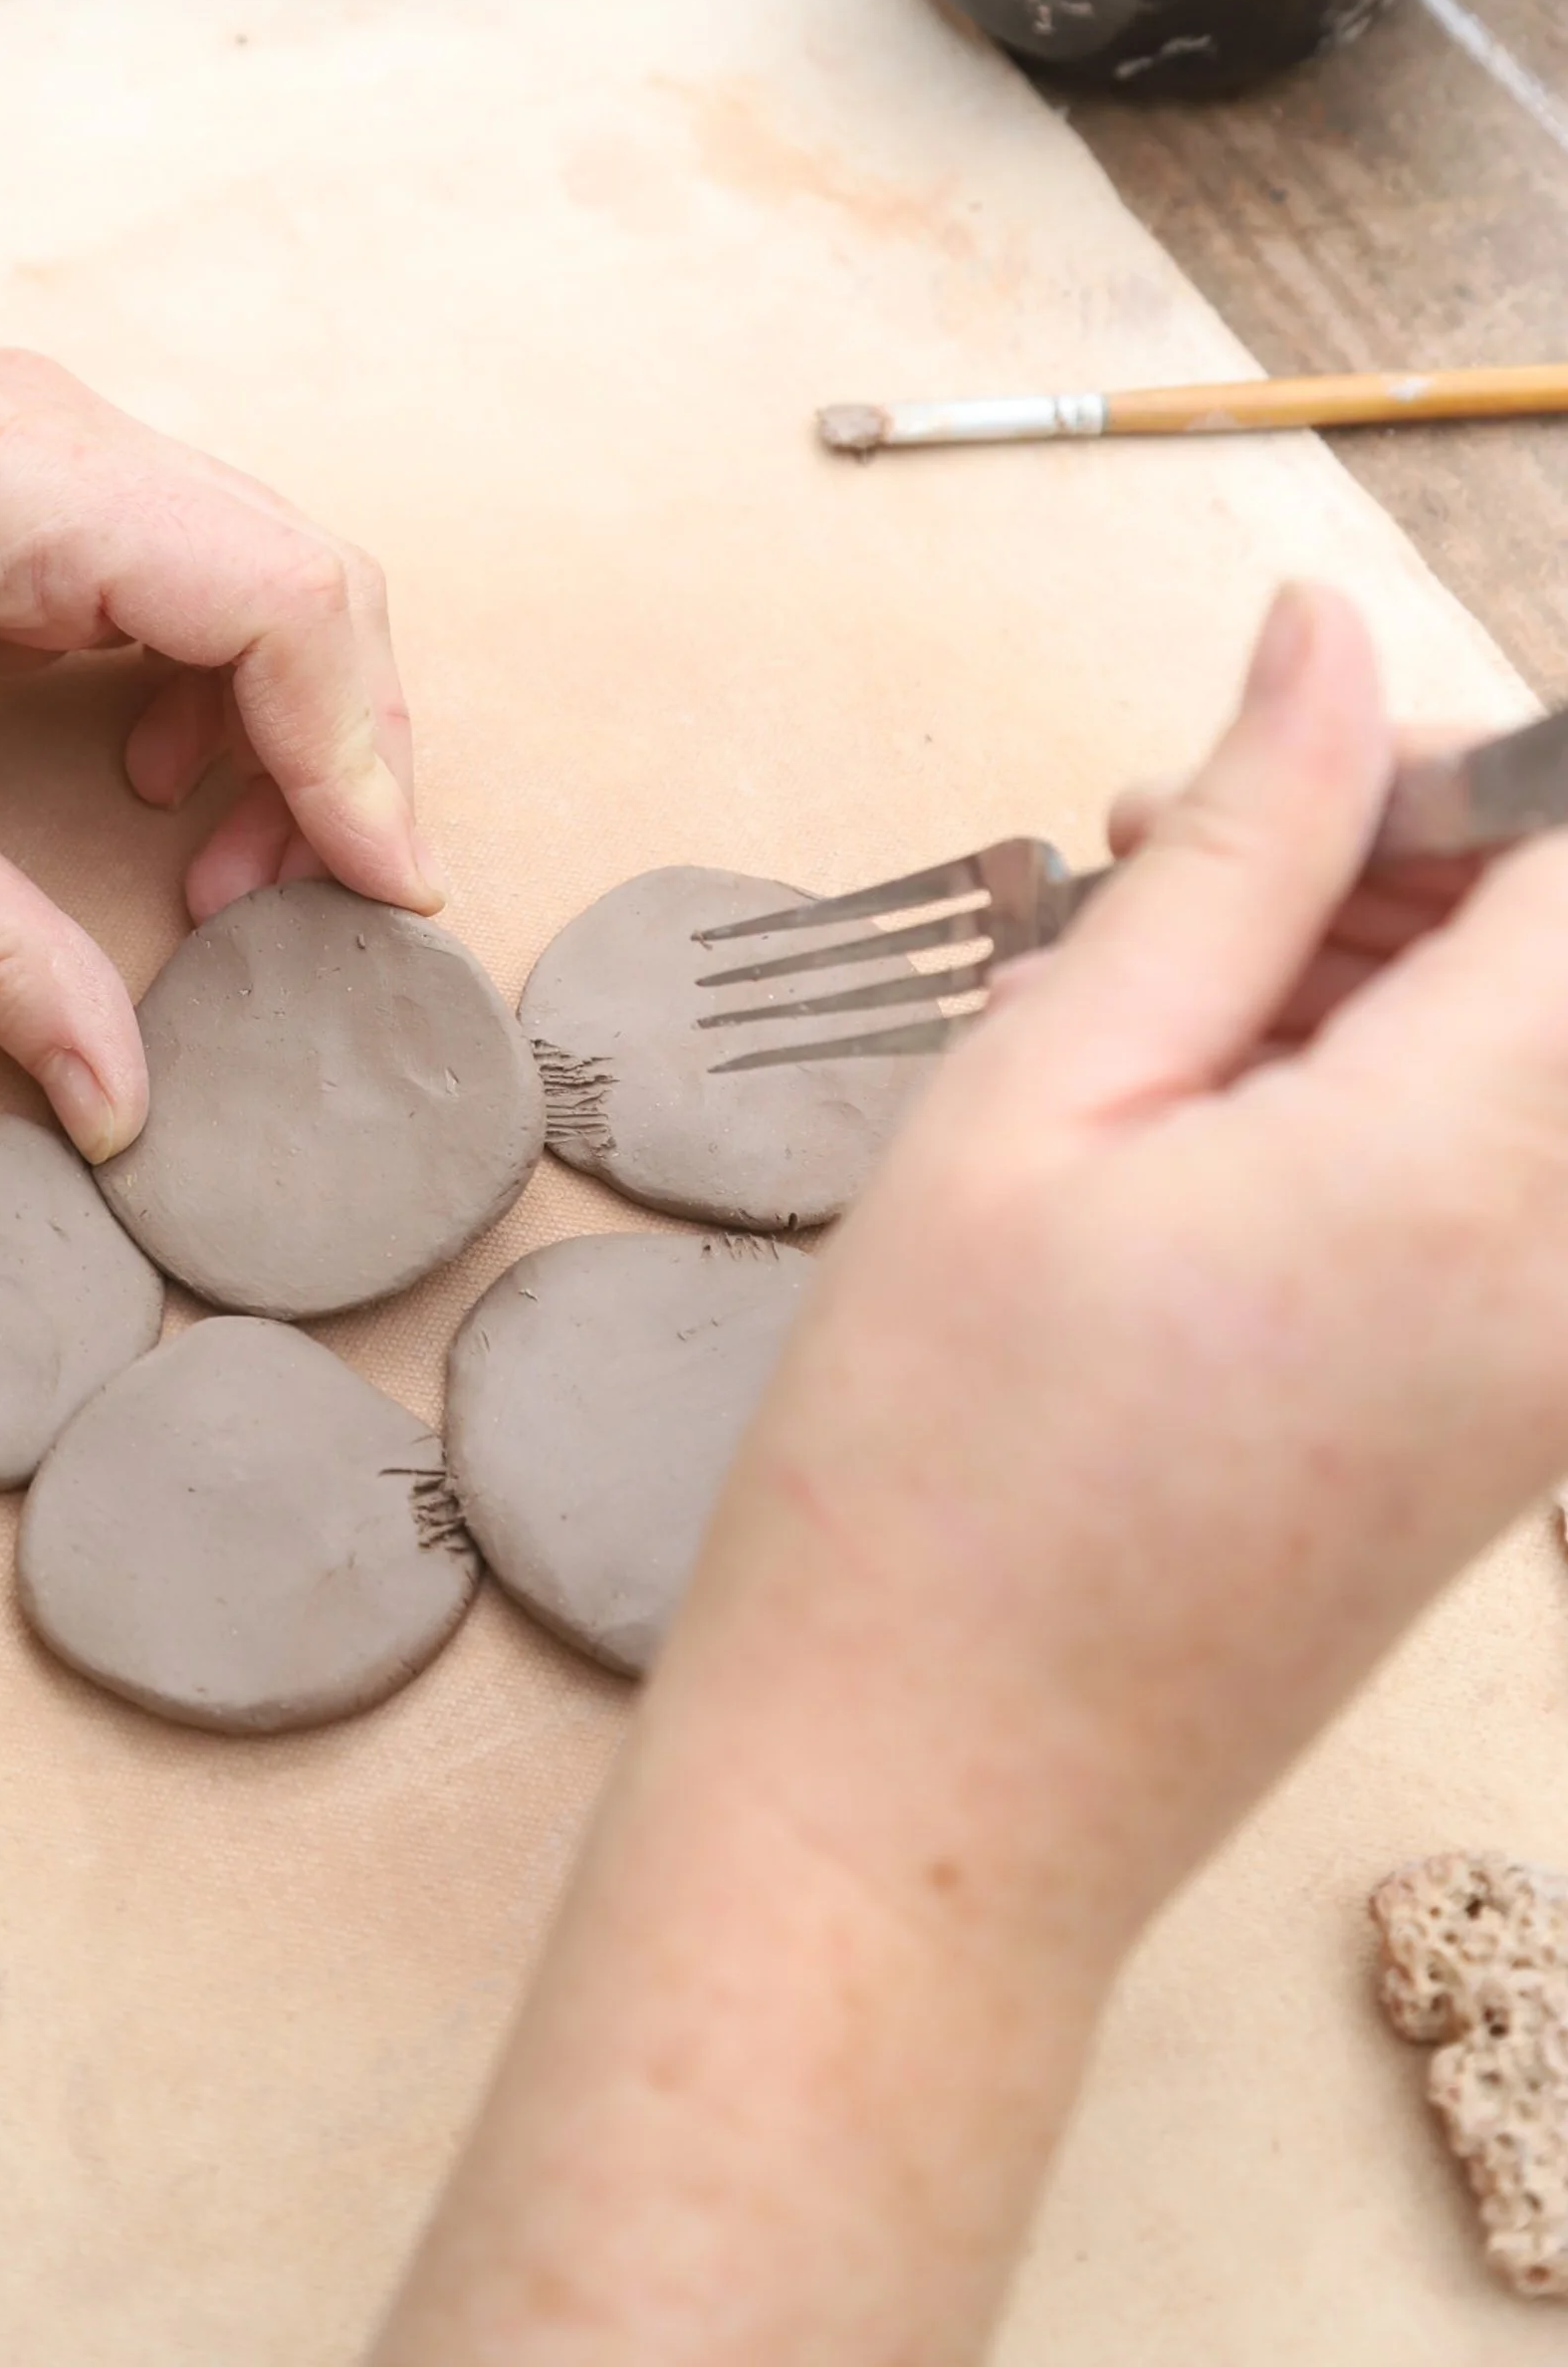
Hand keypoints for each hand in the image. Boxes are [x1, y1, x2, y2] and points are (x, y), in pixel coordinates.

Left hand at [0, 314, 438, 1158]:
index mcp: (19, 484)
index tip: (383, 898)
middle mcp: (49, 429)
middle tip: (313, 908)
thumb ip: (2, 959)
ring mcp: (23, 438)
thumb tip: (125, 1106)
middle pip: (296, 571)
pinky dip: (194, 679)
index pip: (286, 596)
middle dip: (335, 746)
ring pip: (243, 565)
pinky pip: (162, 563)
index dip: (360, 755)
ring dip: (268, 718)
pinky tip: (144, 785)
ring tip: (216, 874)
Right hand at [379, 584, 1567, 2366]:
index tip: (1262, 771)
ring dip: (1371, 973)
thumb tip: (1323, 634)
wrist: (931, 1802)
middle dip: (1396, 857)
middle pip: (1567, 964)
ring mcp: (1558, 1372)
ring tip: (1126, 998)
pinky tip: (1178, 1118)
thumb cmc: (934, 1452)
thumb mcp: (1046, 1088)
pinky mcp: (1514, 1431)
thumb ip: (1228, 844)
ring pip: (1532, 1065)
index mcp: (1471, 1173)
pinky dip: (1376, 1098)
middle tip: (1146, 855)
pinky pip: (1505, 1186)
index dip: (1449, 763)